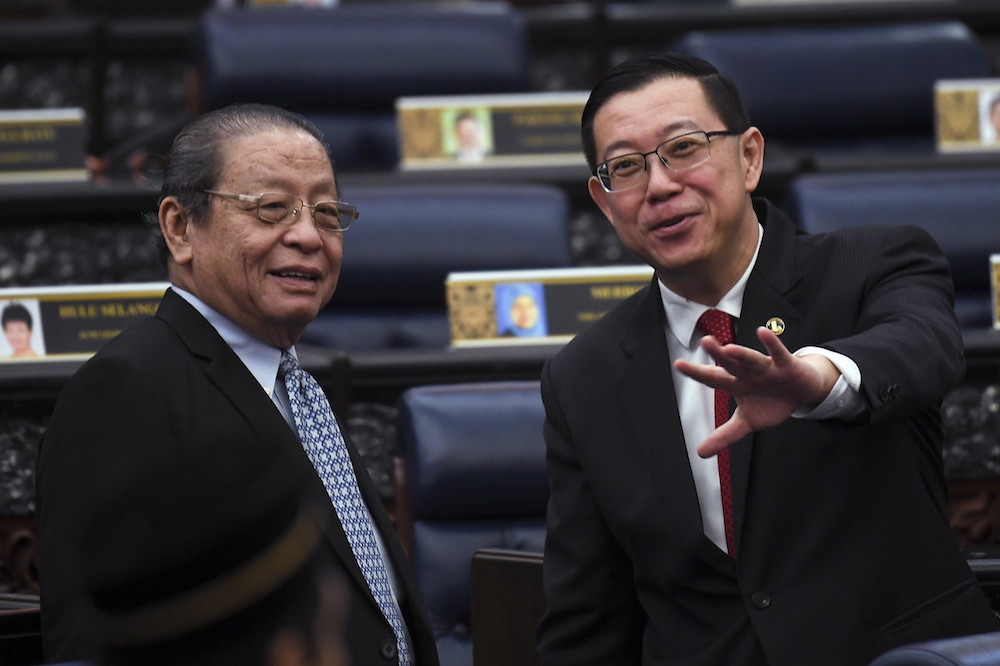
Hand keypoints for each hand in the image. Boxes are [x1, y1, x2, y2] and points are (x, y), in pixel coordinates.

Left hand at [674, 326, 839, 457]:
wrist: (802, 394)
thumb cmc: (771, 403)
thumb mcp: (747, 422)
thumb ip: (724, 436)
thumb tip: (700, 453)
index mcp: (736, 384)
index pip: (713, 378)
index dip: (697, 372)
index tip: (678, 364)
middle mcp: (748, 373)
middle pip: (730, 364)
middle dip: (717, 355)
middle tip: (705, 342)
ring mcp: (766, 368)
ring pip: (752, 359)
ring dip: (742, 354)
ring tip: (728, 348)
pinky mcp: (786, 365)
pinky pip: (779, 353)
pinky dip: (772, 344)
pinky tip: (762, 333)